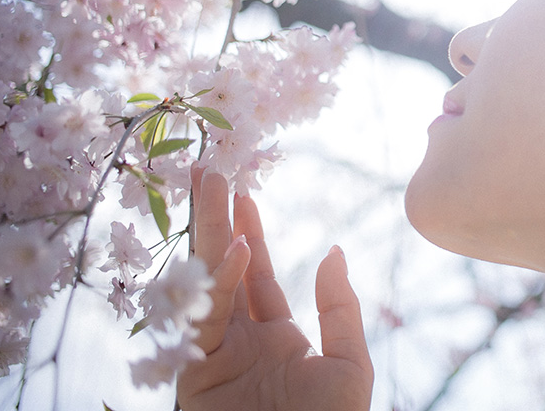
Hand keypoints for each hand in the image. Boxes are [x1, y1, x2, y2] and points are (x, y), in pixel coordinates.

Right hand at [177, 168, 374, 410]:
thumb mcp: (350, 365)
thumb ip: (339, 308)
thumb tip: (332, 251)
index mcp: (275, 338)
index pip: (255, 275)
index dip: (248, 231)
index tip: (243, 190)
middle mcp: (239, 341)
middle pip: (223, 269)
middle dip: (216, 219)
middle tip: (211, 169)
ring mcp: (214, 357)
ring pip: (206, 284)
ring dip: (208, 234)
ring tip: (211, 184)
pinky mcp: (194, 376)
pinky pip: (205, 321)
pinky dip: (218, 284)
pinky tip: (236, 248)